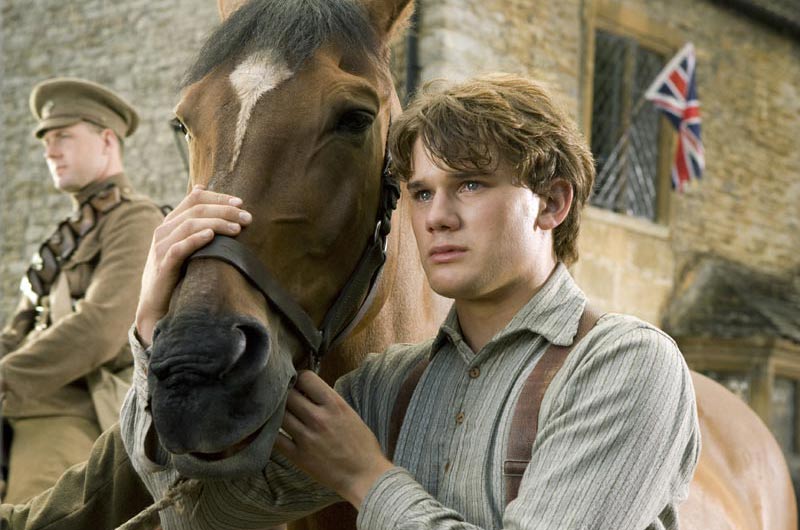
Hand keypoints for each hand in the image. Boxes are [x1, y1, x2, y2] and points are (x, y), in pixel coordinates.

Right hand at [134, 185, 251, 345]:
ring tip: (236, 229)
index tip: (241, 203)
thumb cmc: (178, 274)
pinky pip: (178, 248)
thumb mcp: (188, 247)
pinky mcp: (163, 265)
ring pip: (189, 225)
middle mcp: (164, 231)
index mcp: (171, 223)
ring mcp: (161, 247)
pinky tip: (211, 236)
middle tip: (247, 217)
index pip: (194, 198)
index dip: (218, 197)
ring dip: (216, 224)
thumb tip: (210, 197)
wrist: (157, 306)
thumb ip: (198, 226)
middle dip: (224, 211)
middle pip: (196, 210)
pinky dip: (195, 240)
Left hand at [275, 371, 393, 508]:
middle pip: (289, 394)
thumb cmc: (362, 445)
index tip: (298, 384)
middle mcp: (319, 418)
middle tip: (287, 399)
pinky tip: (273, 431)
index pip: (306, 378)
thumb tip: (307, 392)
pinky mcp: (298, 456)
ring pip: (279, 414)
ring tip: (281, 414)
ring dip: (278, 412)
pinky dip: (271, 433)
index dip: (299, 379)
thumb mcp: (349, 414)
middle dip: (287, 394)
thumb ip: (328, 401)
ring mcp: (307, 437)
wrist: (365, 476)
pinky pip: (275, 439)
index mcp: (335, 404)